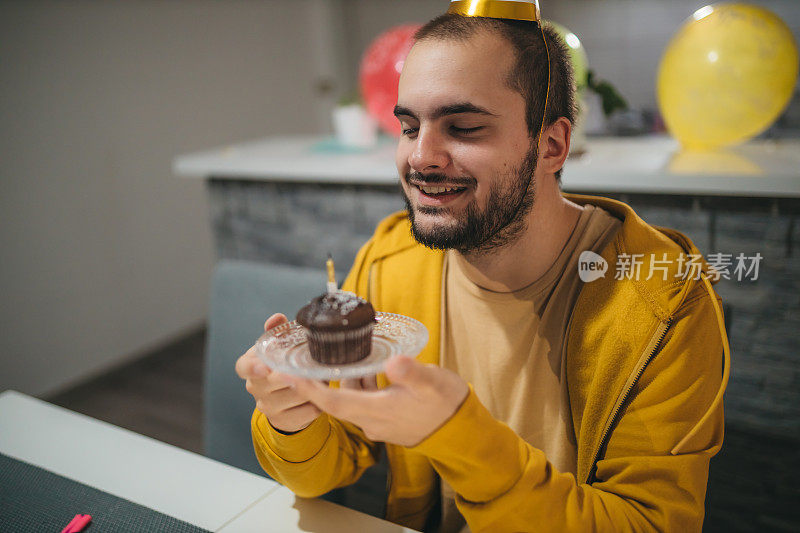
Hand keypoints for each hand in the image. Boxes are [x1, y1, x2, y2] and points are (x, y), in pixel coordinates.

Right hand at [235, 313, 321, 432]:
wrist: (290, 397)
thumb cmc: (285, 363)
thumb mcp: (282, 345)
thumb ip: (278, 331)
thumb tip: (277, 318)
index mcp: (251, 366)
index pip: (243, 367)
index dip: (252, 368)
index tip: (265, 368)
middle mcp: (254, 388)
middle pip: (273, 383)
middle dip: (294, 375)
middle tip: (310, 368)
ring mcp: (267, 407)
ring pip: (294, 396)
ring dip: (311, 387)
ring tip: (321, 378)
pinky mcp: (283, 421)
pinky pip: (306, 412)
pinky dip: (317, 403)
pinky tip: (321, 395)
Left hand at [284, 355, 468, 446]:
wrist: (462, 431)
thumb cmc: (447, 404)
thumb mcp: (432, 383)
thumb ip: (411, 373)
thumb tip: (393, 362)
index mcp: (376, 411)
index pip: (332, 403)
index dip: (308, 389)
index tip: (285, 374)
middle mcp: (372, 420)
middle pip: (335, 401)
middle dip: (315, 383)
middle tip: (300, 360)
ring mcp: (379, 421)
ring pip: (350, 400)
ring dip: (339, 381)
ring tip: (330, 356)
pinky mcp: (387, 418)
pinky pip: (363, 401)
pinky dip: (357, 384)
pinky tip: (362, 366)